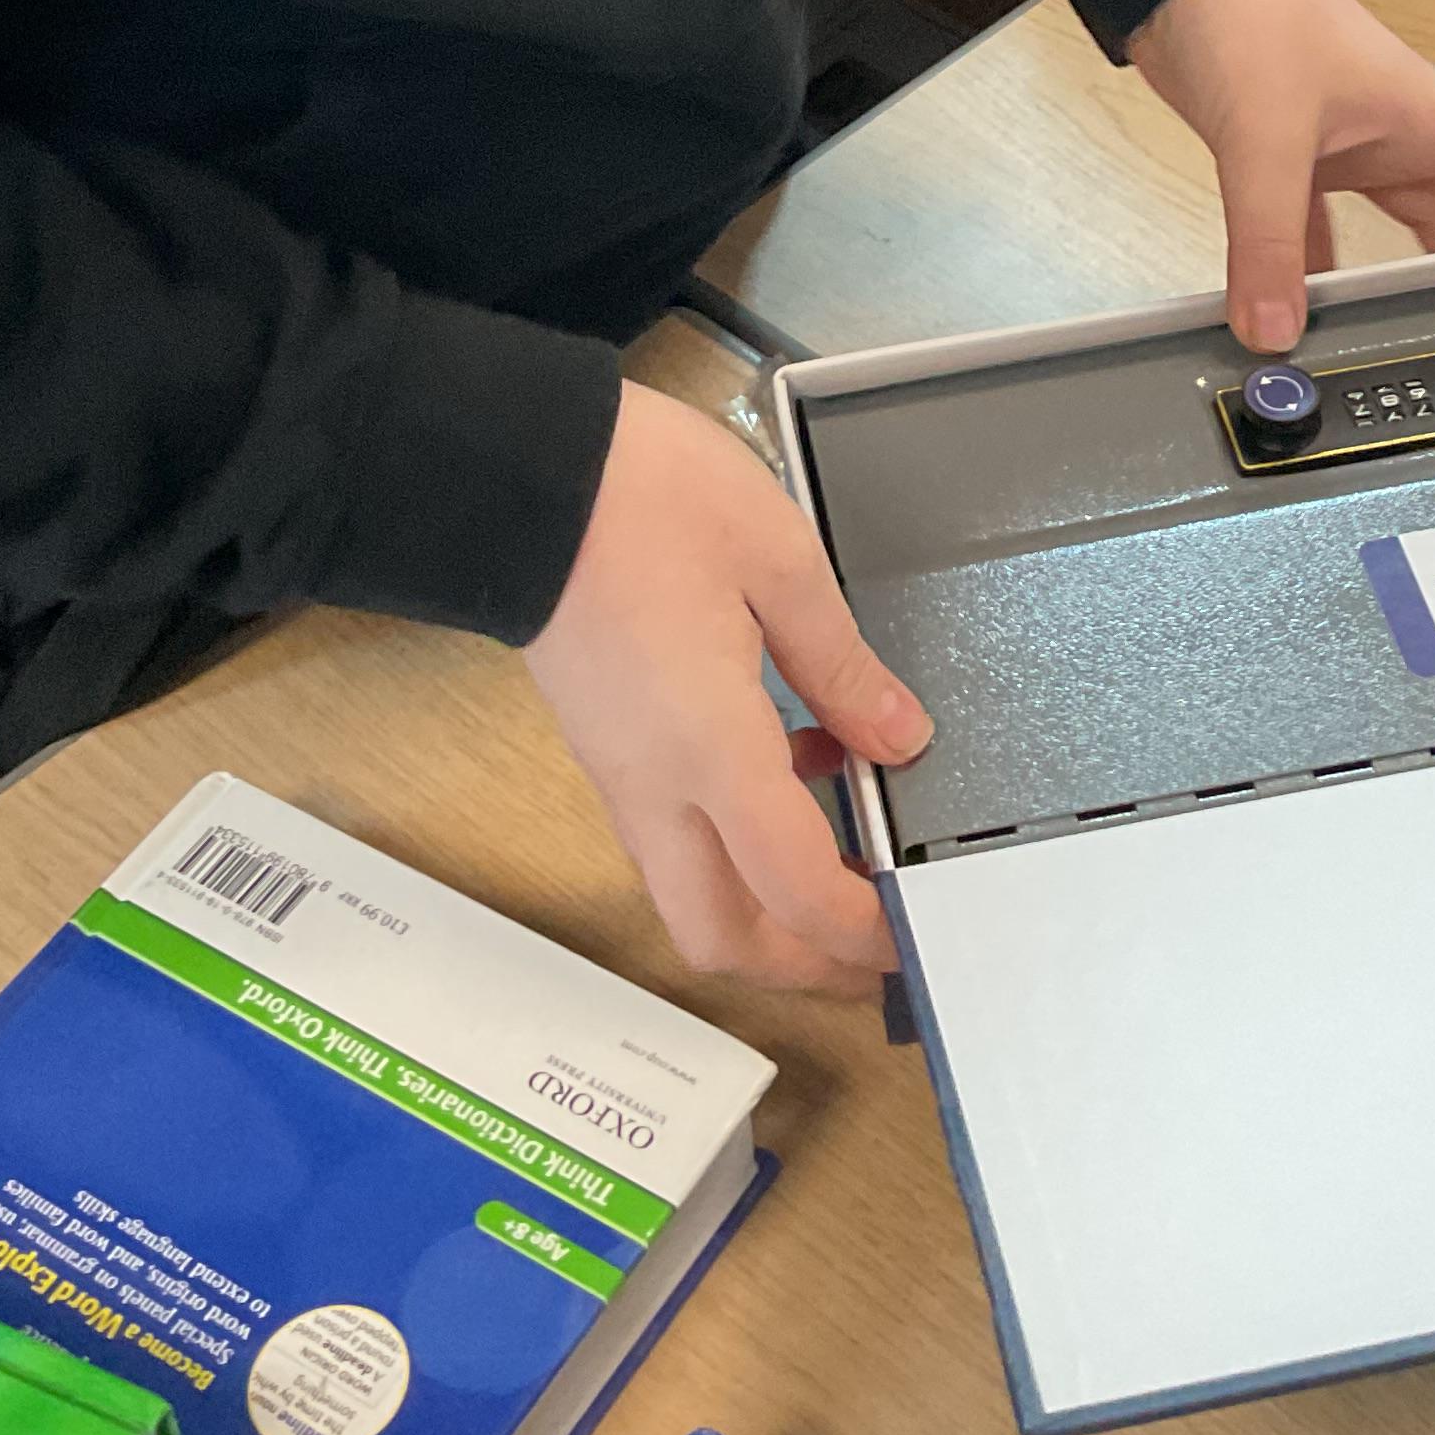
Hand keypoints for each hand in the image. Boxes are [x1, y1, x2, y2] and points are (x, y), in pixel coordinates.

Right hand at [524, 379, 929, 996]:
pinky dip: (734, 838)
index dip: (861, 934)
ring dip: (769, 902)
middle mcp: (655, 783)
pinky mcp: (605, 743)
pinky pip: (672, 833)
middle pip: (722, 937)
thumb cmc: (643, 498)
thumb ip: (843, 663)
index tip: (910, 930)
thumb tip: (896, 735)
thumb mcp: (778, 559)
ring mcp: (621, 770)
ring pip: (692, 893)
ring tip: (847, 845)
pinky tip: (791, 758)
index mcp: (709, 748)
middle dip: (803, 962)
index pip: (794, 894)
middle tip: (873, 936)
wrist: (524, 472)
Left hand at [1128, 0, 1434, 352]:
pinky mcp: (1299, 154)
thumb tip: (1277, 335)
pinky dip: (1329, 271)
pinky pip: (1329, 228)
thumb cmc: (1249, 20)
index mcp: (1433, 115)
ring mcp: (1355, 141)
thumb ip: (1273, 243)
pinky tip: (1319, 312)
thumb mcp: (1269, 134)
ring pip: (1428, 210)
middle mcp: (1408, 130)